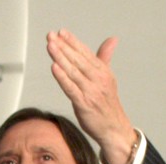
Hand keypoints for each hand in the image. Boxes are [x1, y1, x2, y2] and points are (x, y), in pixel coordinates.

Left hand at [46, 30, 136, 163]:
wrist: (114, 128)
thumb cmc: (107, 104)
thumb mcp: (108, 78)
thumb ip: (104, 58)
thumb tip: (111, 40)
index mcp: (103, 72)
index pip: (86, 53)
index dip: (73, 42)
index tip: (61, 32)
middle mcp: (98, 79)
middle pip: (78, 59)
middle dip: (63, 46)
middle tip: (51, 36)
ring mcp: (91, 91)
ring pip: (73, 71)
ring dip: (61, 58)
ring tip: (50, 46)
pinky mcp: (84, 104)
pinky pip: (71, 88)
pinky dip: (62, 77)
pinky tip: (54, 67)